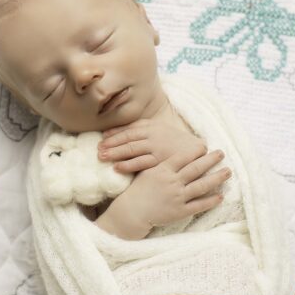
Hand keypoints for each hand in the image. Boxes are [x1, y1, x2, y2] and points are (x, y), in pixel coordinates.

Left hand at [98, 117, 216, 173]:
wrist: (197, 150)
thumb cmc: (174, 141)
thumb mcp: (159, 129)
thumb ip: (141, 129)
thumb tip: (116, 132)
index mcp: (152, 126)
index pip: (128, 129)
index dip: (113, 134)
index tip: (101, 139)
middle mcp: (153, 135)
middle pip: (127, 138)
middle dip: (111, 144)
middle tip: (97, 150)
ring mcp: (157, 148)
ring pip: (132, 149)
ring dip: (115, 153)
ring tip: (102, 157)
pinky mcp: (161, 161)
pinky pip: (142, 163)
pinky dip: (128, 165)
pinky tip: (117, 168)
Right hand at [121, 148, 231, 228]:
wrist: (131, 212)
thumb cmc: (138, 190)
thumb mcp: (147, 171)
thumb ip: (162, 163)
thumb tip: (176, 153)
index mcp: (163, 170)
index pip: (183, 157)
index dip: (196, 151)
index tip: (206, 146)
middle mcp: (172, 182)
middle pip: (195, 169)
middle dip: (210, 160)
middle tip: (222, 153)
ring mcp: (177, 197)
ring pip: (201, 186)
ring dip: (216, 178)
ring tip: (228, 172)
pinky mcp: (179, 211)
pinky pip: (198, 205)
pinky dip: (210, 201)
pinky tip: (220, 196)